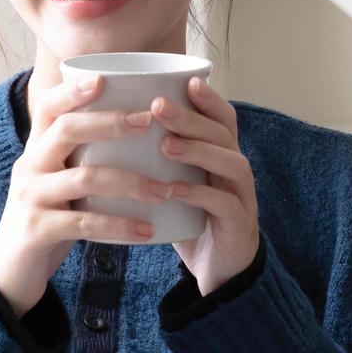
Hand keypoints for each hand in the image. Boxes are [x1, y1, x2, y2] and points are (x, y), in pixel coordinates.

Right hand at [0, 74, 176, 316]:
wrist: (13, 269)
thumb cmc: (51, 217)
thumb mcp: (61, 180)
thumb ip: (85, 157)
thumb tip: (142, 130)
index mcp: (37, 149)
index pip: (47, 106)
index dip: (73, 90)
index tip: (105, 78)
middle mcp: (29, 166)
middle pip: (66, 130)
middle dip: (110, 122)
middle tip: (150, 120)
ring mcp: (30, 197)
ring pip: (83, 178)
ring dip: (130, 182)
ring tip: (165, 189)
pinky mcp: (36, 230)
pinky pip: (83, 223)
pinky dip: (119, 225)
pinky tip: (148, 230)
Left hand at [151, 76, 259, 295]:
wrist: (221, 272)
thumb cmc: (193, 221)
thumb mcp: (177, 185)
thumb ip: (158, 161)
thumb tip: (109, 134)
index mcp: (223, 156)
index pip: (223, 118)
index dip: (209, 98)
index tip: (185, 81)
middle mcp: (236, 170)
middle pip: (224, 133)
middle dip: (192, 117)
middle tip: (158, 106)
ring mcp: (242, 196)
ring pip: (231, 163)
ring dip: (198, 150)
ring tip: (165, 145)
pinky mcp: (239, 225)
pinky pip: (224, 204)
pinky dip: (200, 194)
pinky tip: (174, 190)